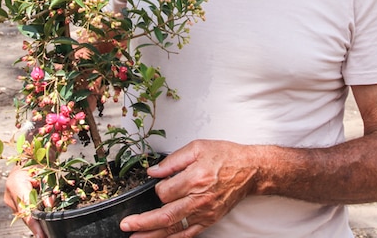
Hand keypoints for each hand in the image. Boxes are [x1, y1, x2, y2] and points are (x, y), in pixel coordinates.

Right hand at [4, 166, 47, 237]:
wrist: (27, 154)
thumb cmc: (37, 159)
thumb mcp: (45, 172)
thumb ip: (47, 189)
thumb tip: (50, 206)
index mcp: (16, 184)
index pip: (27, 209)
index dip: (35, 224)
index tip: (41, 235)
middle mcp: (9, 194)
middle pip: (25, 215)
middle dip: (37, 224)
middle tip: (47, 233)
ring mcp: (9, 199)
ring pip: (24, 214)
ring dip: (36, 217)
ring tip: (46, 221)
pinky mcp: (11, 201)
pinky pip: (23, 211)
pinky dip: (32, 213)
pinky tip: (40, 216)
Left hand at [120, 140, 260, 236]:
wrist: (250, 170)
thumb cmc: (225, 156)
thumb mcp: (198, 148)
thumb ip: (173, 160)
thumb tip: (154, 171)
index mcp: (194, 178)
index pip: (164, 192)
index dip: (156, 190)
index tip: (158, 184)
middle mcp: (199, 198)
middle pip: (165, 215)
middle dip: (143, 222)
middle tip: (126, 225)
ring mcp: (205, 212)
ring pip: (174, 228)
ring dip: (153, 235)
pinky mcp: (210, 219)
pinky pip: (189, 233)